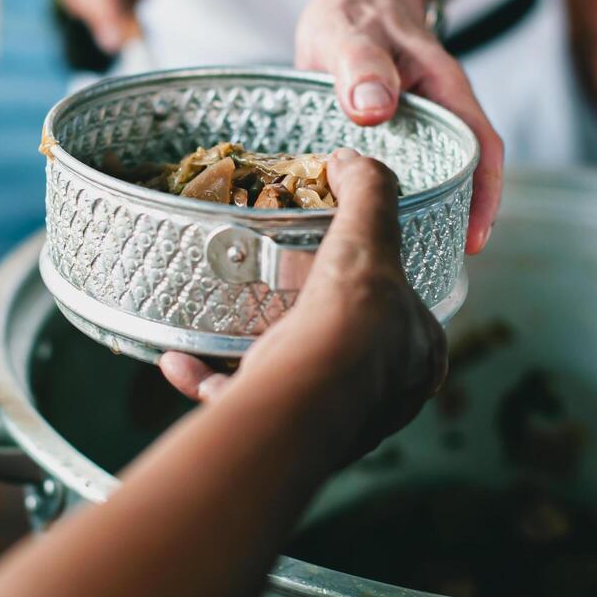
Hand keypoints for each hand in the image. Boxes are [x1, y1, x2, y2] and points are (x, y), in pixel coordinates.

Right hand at [160, 149, 447, 465]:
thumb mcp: (370, 238)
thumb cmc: (350, 324)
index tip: (347, 268)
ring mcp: (330, 423)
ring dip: (252, 352)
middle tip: (282, 290)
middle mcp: (381, 399)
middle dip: (312, 322)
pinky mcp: (276, 435)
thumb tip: (354, 161)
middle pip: (348, 353)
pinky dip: (206, 378)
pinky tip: (180, 358)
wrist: (302, 402)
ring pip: (293, 383)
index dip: (381, 289)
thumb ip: (368, 193)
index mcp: (416, 359)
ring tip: (224, 323)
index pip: (408, 320)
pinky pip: (238, 402)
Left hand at [295, 0, 504, 252]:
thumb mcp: (349, 31)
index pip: (481, 146)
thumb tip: (374, 107)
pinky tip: (381, 226)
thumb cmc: (353, 10)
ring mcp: (420, 124)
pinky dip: (402, 198)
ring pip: (438, 174)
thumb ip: (360, 64)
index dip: (486, 194)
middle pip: (468, 170)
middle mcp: (441, 109)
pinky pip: (410, 170)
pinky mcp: (397, 134)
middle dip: (464, 217)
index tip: (477, 237)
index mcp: (443, 86)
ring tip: (413, 255)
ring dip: (434, 211)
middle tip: (442, 261)